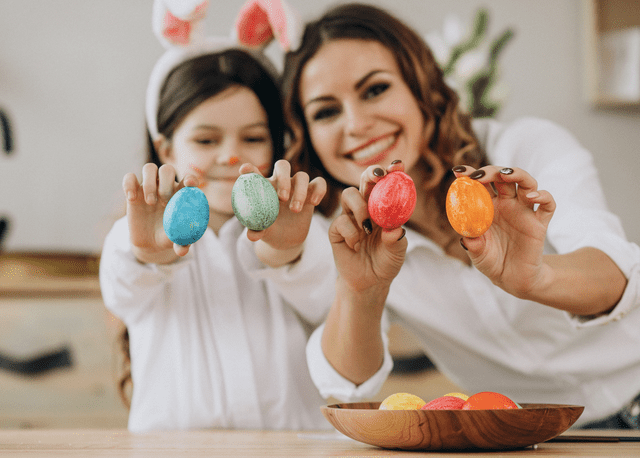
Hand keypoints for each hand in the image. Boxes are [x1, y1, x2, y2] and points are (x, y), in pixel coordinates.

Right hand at [122, 163, 198, 263]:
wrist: (150, 241)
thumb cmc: (169, 236)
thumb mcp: (176, 240)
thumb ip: (182, 243)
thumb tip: (182, 251)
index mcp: (181, 194)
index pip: (188, 179)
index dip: (191, 178)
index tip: (190, 184)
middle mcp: (165, 186)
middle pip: (167, 170)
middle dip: (166, 183)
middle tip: (164, 202)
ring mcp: (149, 187)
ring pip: (149, 168)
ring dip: (150, 182)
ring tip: (150, 203)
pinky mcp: (133, 191)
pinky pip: (129, 177)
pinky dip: (129, 183)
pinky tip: (132, 198)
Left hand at [241, 160, 326, 266]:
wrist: (285, 239)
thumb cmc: (269, 230)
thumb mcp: (262, 231)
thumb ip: (256, 230)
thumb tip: (252, 236)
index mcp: (264, 187)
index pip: (256, 173)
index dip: (250, 169)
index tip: (245, 170)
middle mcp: (281, 183)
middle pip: (283, 166)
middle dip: (283, 179)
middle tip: (282, 198)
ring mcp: (297, 187)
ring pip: (302, 176)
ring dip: (299, 192)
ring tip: (295, 210)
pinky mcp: (311, 193)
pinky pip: (319, 183)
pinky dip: (319, 190)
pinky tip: (314, 203)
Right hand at [329, 162, 407, 293]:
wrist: (370, 282)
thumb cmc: (386, 262)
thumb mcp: (397, 251)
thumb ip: (397, 239)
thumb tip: (395, 228)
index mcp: (383, 208)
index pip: (387, 184)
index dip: (391, 172)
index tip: (398, 165)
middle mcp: (365, 208)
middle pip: (364, 180)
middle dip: (371, 175)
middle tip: (378, 178)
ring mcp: (349, 217)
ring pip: (348, 195)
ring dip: (360, 207)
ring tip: (367, 226)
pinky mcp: (336, 230)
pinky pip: (340, 221)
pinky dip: (351, 233)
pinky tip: (356, 246)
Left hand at [453, 165, 555, 297]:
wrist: (512, 279)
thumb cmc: (491, 261)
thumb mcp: (477, 253)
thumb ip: (472, 243)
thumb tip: (467, 236)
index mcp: (488, 207)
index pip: (481, 184)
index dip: (470, 175)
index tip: (458, 172)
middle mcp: (507, 204)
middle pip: (503, 177)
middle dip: (491, 171)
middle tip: (478, 176)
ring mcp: (524, 211)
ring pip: (526, 183)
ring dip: (517, 173)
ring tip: (505, 174)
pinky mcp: (540, 222)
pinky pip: (547, 204)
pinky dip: (543, 196)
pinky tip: (531, 197)